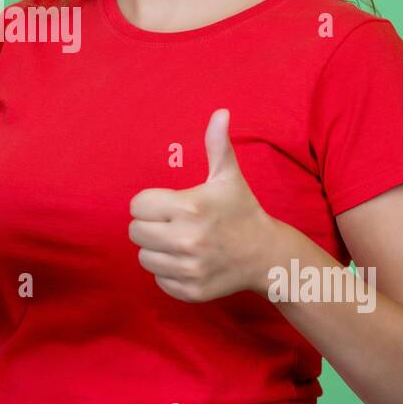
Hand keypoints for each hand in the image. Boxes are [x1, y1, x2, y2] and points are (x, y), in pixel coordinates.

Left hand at [129, 108, 284, 301]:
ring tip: (179, 242)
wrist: (266, 256)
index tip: (167, 205)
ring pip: (144, 257)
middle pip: (135, 232)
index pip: (137, 206)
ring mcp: (189, 268)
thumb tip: (221, 112)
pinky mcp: (191, 290)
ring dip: (156, 249)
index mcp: (190, 207)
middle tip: (172, 223)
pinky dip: (168, 272)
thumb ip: (218, 145)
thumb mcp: (228, 177)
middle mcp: (187, 240)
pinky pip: (158, 279)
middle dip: (150, 225)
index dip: (149, 203)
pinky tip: (187, 261)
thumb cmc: (242, 211)